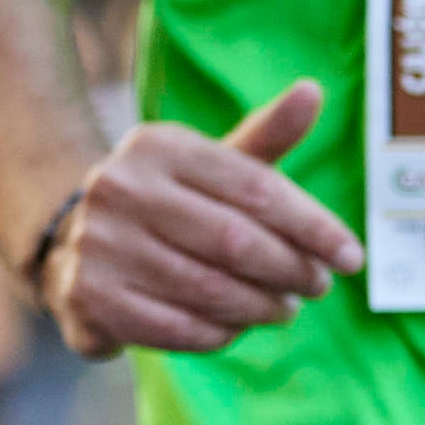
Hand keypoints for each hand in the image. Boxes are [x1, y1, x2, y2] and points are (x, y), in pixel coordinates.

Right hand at [42, 81, 364, 359]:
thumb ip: (265, 135)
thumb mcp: (211, 163)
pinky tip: (235, 325)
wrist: (72, 242)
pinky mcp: (90, 297)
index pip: (256, 189)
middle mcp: (120, 188)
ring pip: (211, 290)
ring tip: (283, 308)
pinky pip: (179, 328)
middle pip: (236, 242)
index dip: (314, 227)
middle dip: (291, 270)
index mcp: (157, 146)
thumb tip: (313, 90)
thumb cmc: (168, 202)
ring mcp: (100, 244)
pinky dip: (221, 333)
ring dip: (262, 307)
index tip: (353, 258)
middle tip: (317, 285)